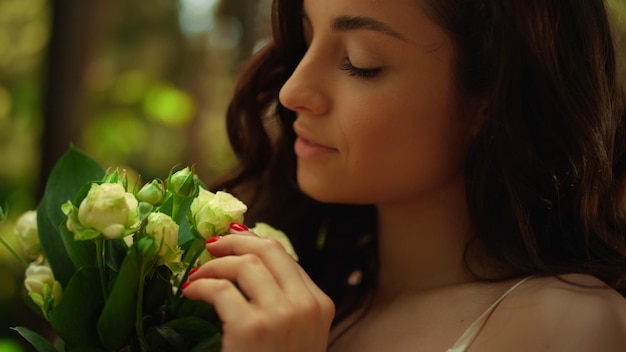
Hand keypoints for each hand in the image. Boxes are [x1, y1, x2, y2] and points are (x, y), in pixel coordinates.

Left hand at [182, 225, 334, 351]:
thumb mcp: (297, 334)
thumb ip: (285, 300)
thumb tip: (252, 259)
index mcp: (320, 304)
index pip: (286, 257)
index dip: (255, 242)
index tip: (234, 239)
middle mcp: (306, 304)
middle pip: (269, 250)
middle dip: (235, 241)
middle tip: (211, 245)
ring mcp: (281, 315)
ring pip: (244, 264)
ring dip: (215, 264)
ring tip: (198, 275)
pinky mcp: (252, 328)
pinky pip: (220, 289)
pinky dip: (200, 285)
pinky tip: (191, 292)